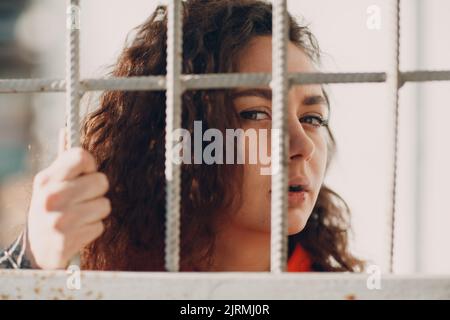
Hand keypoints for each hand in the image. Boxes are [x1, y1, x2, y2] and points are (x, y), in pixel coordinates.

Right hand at [26, 128, 110, 268]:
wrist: (36, 249)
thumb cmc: (50, 209)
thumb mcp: (49, 183)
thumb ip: (63, 160)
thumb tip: (66, 129)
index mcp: (46, 179)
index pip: (81, 156)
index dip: (91, 164)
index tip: (86, 173)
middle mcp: (51, 198)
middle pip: (101, 181)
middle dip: (97, 191)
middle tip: (83, 199)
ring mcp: (59, 220)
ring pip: (105, 205)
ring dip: (97, 212)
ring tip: (80, 216)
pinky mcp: (68, 241)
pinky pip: (100, 226)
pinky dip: (93, 229)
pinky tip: (78, 230)